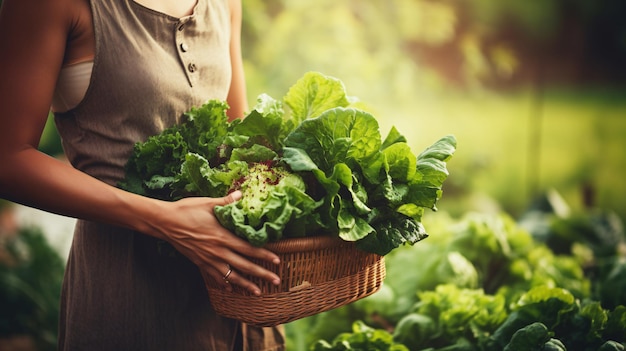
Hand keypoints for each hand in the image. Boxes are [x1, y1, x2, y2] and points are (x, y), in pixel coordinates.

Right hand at [155, 191, 280, 295]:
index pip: (248, 248)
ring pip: (231, 276)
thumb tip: (241, 194)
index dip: (264, 255)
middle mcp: (218, 251)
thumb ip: (226, 201)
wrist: (164, 222)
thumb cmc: (186, 210)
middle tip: (277, 281)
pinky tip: (231, 289)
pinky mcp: (199, 263)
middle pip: (244, 265)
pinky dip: (224, 283)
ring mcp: (208, 259)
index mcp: (223, 236)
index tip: (277, 261)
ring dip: (246, 285)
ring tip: (258, 292)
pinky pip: (215, 276)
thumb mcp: (208, 202)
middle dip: (262, 274)